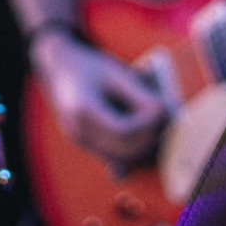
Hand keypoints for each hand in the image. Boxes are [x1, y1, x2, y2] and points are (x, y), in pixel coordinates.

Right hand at [30, 29, 167, 166]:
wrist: (59, 67)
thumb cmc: (89, 66)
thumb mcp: (114, 73)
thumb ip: (138, 94)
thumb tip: (163, 114)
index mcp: (83, 110)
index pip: (122, 132)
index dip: (147, 126)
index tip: (162, 111)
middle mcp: (78, 131)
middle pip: (123, 151)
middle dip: (149, 140)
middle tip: (166, 121)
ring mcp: (81, 141)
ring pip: (121, 159)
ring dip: (143, 147)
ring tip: (157, 125)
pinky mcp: (87, 144)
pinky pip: (115, 156)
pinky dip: (132, 148)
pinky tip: (144, 131)